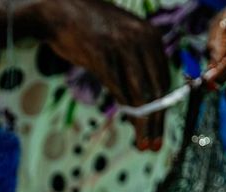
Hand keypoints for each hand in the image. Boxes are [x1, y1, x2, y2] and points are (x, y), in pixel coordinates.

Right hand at [34, 0, 170, 150]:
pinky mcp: (103, 57)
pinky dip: (126, 110)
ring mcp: (123, 49)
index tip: (160, 127)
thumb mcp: (121, 40)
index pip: (164, 78)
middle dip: (157, 120)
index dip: (164, 107)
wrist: (60, 11)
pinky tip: (131, 125)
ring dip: (145, 122)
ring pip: (141, 94)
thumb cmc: (89, 29)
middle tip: (156, 144)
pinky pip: (119, 89)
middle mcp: (142, 41)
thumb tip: (143, 94)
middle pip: (156, 89)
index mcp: (151, 37)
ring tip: (145, 142)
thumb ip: (135, 62)